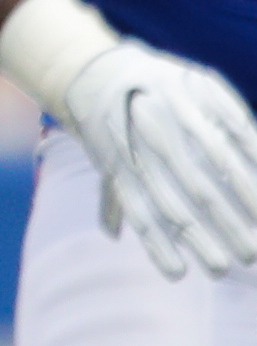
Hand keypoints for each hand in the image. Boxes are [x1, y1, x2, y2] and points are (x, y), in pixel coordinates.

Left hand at [61, 39, 256, 277]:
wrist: (105, 70)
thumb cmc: (110, 128)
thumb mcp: (104, 162)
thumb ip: (112, 197)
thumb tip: (110, 234)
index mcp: (122, 165)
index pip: (148, 214)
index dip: (168, 247)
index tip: (190, 274)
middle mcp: (148, 141)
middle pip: (190, 197)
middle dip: (221, 232)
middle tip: (246, 259)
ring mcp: (176, 114)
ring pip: (219, 166)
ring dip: (247, 201)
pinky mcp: (202, 91)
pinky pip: (236, 129)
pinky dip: (256, 158)